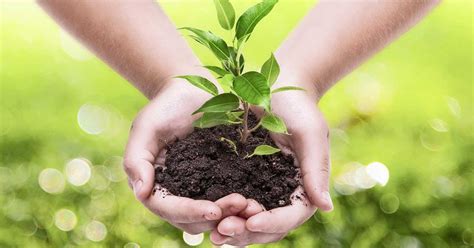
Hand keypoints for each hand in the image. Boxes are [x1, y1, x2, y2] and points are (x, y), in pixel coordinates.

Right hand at [123, 78, 247, 233]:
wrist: (192, 92)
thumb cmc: (166, 106)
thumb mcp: (147, 126)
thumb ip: (137, 158)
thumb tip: (141, 192)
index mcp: (155, 184)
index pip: (168, 208)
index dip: (189, 212)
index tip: (213, 210)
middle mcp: (176, 193)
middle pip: (192, 220)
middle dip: (216, 217)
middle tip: (240, 205)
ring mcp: (198, 189)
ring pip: (212, 216)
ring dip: (231, 216)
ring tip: (251, 206)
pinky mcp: (219, 182)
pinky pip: (227, 200)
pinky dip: (240, 206)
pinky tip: (257, 201)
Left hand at [210, 73, 332, 245]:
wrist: (273, 87)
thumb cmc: (297, 107)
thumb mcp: (309, 133)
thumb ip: (316, 169)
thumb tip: (326, 208)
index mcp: (304, 188)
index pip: (291, 216)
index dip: (272, 222)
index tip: (251, 221)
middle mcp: (284, 195)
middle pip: (269, 227)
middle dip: (246, 232)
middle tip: (223, 230)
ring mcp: (263, 191)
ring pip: (249, 223)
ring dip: (232, 231)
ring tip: (212, 231)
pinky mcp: (244, 183)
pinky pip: (233, 207)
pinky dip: (221, 215)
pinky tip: (205, 216)